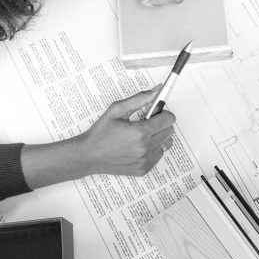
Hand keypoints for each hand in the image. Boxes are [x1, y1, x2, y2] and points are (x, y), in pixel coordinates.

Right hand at [21, 89, 175, 187]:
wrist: (88, 156)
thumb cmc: (101, 132)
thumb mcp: (117, 110)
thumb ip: (140, 98)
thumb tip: (157, 90)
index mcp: (140, 132)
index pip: (169, 119)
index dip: (164, 113)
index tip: (156, 112)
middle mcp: (145, 148)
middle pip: (169, 131)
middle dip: (161, 124)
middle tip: (146, 122)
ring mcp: (145, 160)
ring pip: (166, 143)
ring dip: (158, 137)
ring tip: (142, 135)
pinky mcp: (144, 169)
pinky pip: (159, 155)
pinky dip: (153, 149)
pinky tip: (138, 146)